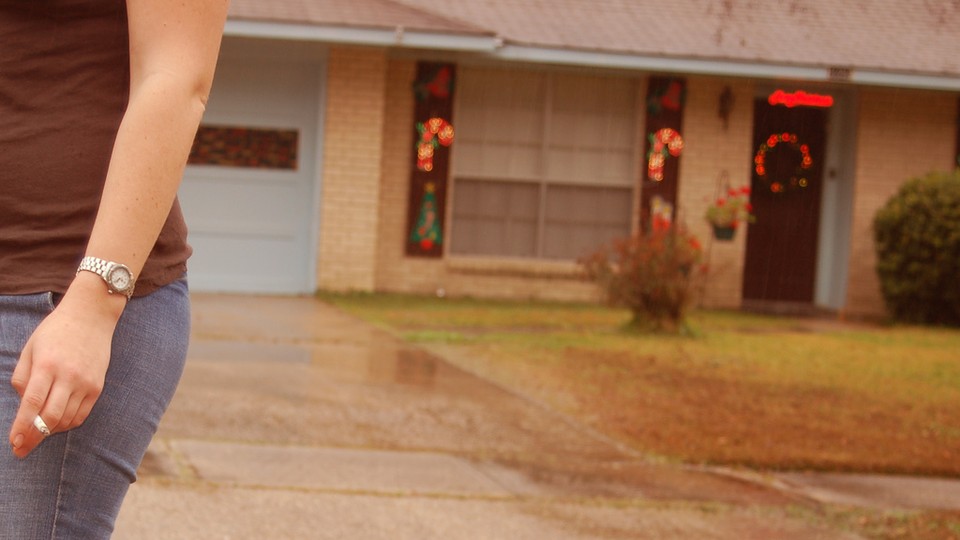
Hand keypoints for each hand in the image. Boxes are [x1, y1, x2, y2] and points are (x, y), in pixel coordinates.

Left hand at [8, 273, 123, 457]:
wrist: (92, 316)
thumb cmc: (56, 330)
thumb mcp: (31, 348)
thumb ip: (23, 377)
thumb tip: (25, 403)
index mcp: (47, 365)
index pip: (32, 403)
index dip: (22, 426)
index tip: (14, 442)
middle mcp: (68, 376)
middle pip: (50, 417)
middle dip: (34, 436)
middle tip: (22, 448)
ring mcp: (85, 382)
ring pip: (66, 419)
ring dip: (50, 431)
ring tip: (37, 434)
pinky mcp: (97, 386)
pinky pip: (81, 414)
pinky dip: (67, 423)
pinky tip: (57, 424)